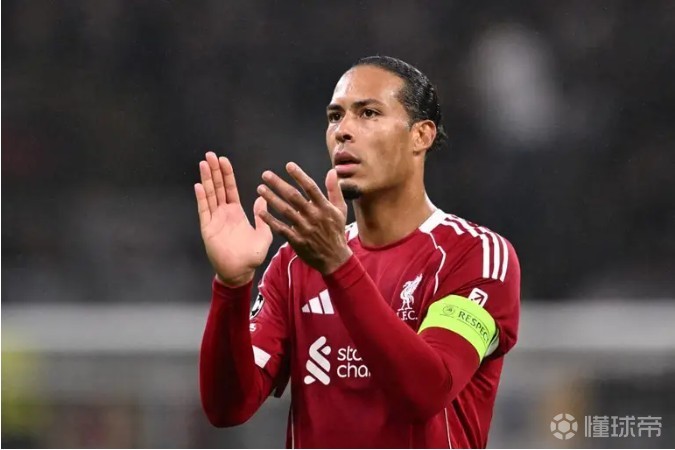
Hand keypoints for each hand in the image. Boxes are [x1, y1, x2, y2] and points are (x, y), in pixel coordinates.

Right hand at [194, 152, 272, 286]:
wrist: (240, 272)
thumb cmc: (252, 256)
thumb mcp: (264, 234)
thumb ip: (263, 216)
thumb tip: (263, 198)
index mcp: (236, 213)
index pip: (230, 189)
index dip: (226, 175)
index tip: (223, 160)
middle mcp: (223, 213)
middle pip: (217, 188)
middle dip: (214, 171)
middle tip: (210, 154)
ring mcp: (214, 220)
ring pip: (209, 196)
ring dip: (206, 180)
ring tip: (204, 164)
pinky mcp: (208, 229)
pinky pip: (204, 211)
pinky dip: (202, 198)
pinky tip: (199, 185)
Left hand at [256, 162, 351, 274]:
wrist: (334, 258)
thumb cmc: (336, 231)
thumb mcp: (341, 209)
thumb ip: (335, 190)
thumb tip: (332, 171)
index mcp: (324, 207)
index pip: (310, 187)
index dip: (299, 176)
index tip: (288, 165)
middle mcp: (314, 216)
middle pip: (294, 196)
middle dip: (278, 184)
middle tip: (266, 175)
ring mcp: (304, 229)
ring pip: (285, 210)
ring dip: (271, 199)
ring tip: (260, 189)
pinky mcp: (297, 240)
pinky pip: (281, 228)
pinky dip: (270, 220)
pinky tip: (260, 212)